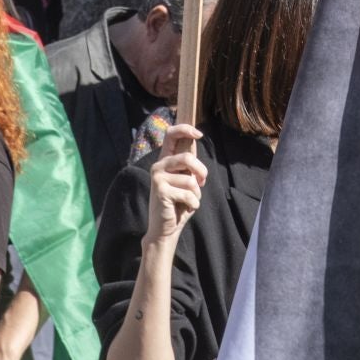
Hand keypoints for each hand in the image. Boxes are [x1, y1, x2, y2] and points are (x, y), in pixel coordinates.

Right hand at [145, 123, 207, 249]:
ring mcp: (158, 177)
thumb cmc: (178, 205)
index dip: (185, 129)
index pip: (171, 134)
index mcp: (165, 160)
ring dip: (196, 194)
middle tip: (201, 183)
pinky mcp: (160, 190)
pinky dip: (193, 204)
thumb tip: (196, 142)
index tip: (199, 134)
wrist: (165, 230)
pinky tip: (184, 209)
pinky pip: (189, 194)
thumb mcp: (186, 181)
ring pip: (191, 180)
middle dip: (201, 172)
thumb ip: (189, 166)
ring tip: (188, 201)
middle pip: (187, 158)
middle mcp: (159, 165)